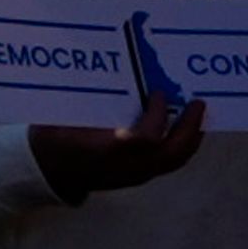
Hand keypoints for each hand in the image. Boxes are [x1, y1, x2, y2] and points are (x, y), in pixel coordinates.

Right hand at [32, 87, 206, 200]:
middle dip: (190, 128)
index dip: (157, 117)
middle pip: (171, 154)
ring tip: (198, 114)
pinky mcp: (139, 176)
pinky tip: (185, 127)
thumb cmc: (55, 137)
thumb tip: (117, 72)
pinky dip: (181, 144)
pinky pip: (169, 163)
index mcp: (104, 152)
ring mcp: (135, 175)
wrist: (49, 169)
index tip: (158, 93)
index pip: (145, 139)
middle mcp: (125, 168)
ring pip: (174, 161)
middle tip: (198, 103)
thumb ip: (93, 102)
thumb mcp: (65, 117)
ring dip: (191, 137)